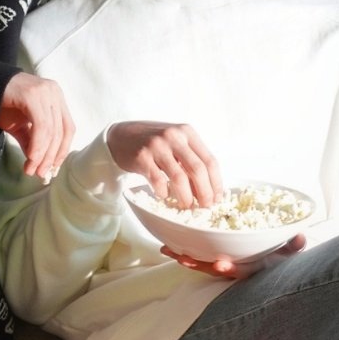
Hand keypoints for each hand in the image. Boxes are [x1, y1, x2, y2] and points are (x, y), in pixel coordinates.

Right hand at [0, 72, 74, 177]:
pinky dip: (37, 145)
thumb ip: (33, 143)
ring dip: (42, 154)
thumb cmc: (0, 105)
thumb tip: (41, 166)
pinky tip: (30, 157)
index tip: (52, 169)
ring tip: (31, 169)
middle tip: (39, 174)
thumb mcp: (21, 127)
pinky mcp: (31, 94)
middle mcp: (54, 92)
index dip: (62, 151)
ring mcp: (44, 91)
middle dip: (50, 157)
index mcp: (56, 98)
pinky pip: (40, 125)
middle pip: (61, 131)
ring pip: (51, 130)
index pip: (67, 128)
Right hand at [106, 120, 222, 208]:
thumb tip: (209, 187)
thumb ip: (191, 157)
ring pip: (179, 177)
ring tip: (186, 205)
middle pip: (197, 170)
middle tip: (205, 206)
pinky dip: (163, 192)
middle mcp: (174, 137)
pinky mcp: (142, 157)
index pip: (210, 160)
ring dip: (186, 196)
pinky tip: (164, 195)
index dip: (216, 182)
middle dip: (205, 192)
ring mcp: (157, 146)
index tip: (217, 198)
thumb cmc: (153, 142)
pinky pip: (158, 181)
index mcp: (187, 133)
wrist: (121, 136)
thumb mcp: (175, 141)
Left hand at [162, 234, 306, 279]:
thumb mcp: (291, 251)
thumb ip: (294, 246)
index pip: (241, 270)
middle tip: (183, 258)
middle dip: (198, 265)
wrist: (275, 260)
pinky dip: (184, 251)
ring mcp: (224, 264)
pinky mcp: (215, 257)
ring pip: (202, 263)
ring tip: (169, 250)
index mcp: (252, 268)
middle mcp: (236, 269)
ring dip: (185, 257)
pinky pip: (198, 256)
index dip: (231, 269)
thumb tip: (299, 236)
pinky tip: (169, 244)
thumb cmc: (282, 255)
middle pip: (214, 269)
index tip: (221, 265)